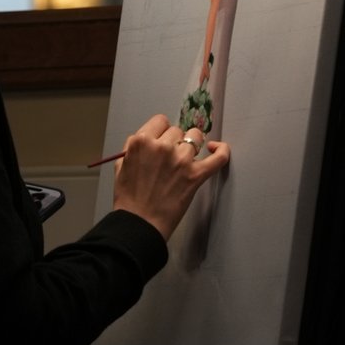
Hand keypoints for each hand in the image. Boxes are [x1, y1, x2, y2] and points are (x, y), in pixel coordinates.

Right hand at [113, 112, 228, 239]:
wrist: (139, 224)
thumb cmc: (129, 200)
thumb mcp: (121, 166)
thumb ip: (134, 148)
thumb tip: (146, 140)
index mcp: (141, 141)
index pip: (160, 121)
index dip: (162, 131)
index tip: (163, 139)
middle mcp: (162, 146)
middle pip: (177, 130)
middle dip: (175, 141)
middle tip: (170, 157)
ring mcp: (181, 160)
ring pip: (195, 137)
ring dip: (192, 145)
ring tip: (187, 156)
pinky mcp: (196, 175)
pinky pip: (218, 157)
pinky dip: (222, 151)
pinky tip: (217, 149)